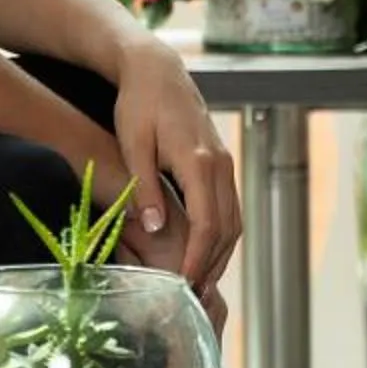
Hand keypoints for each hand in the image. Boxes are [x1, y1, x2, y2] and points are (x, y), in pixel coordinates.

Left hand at [109, 40, 241, 312]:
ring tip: (199, 283)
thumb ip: (145, 189)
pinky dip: (220, 236)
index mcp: (198, 161)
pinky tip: (203, 254)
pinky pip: (229, 208)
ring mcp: (224, 164)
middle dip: (212, 264)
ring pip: (233, 220)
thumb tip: (155, 230)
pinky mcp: (220, 164)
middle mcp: (219, 164)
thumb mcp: (133, 146)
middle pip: (227, 227)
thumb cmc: (138, 106)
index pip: (208, 222)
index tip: (186, 284)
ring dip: (220, 254)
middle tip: (193, 296)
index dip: (199, 258)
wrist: (157, 71)